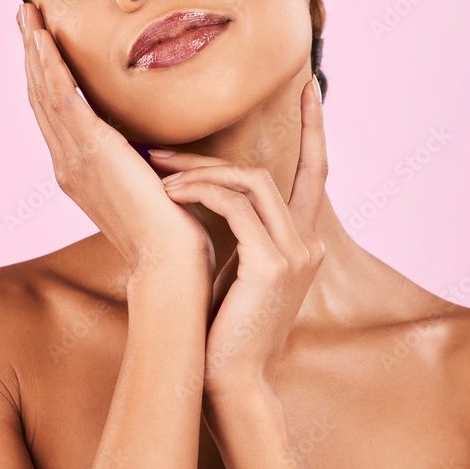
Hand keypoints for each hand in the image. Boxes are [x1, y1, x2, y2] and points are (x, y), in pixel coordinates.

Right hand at [18, 2, 214, 280]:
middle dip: (32, 53)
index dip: (46, 76)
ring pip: (45, 92)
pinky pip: (62, 99)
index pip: (57, 114)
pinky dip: (49, 66)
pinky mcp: (91, 151)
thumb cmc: (173, 233)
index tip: (41, 42)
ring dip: (34, 49)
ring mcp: (75, 158)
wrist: (171, 264)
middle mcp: (68, 164)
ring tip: (27, 13)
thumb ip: (143, 165)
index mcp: (81, 172)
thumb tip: (154, 152)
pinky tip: (42, 39)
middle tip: (25, 15)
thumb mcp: (152, 188)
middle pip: (41, 97)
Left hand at [152, 76, 327, 397]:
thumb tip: (208, 191)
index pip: (315, 173)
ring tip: (154, 179)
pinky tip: (168, 195)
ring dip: (197, 175)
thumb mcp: (237, 271)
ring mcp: (296, 254)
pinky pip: (236, 206)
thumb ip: (239, 230)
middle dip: (210, 158)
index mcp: (302, 244)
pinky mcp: (273, 264)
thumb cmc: (223, 330)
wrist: (229, 383)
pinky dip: (200, 193)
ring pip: (251, 183)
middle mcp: (308, 244)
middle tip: (158, 152)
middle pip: (266, 173)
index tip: (309, 85)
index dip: (314, 128)